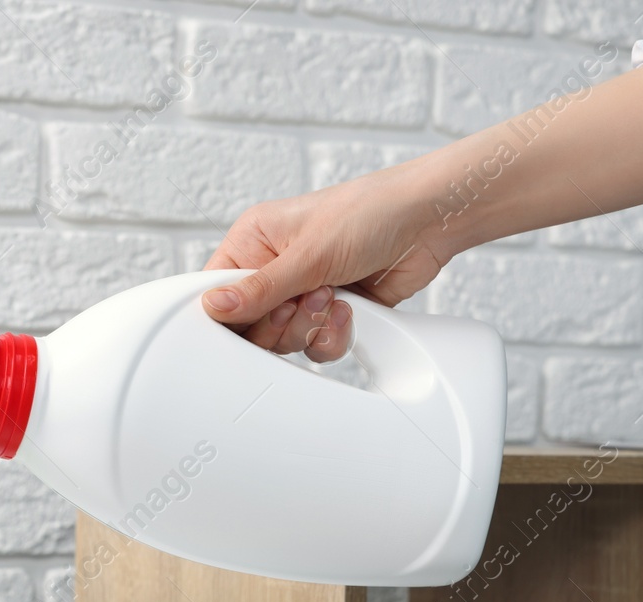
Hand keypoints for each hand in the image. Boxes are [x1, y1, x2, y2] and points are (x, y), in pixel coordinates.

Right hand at [201, 164, 450, 361]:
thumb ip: (260, 289)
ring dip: (310, 327)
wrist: (429, 222)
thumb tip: (213, 306)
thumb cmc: (370, 212)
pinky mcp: (330, 313)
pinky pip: (315, 347)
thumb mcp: (308, 253)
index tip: (248, 318)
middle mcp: (275, 269)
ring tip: (333, 295)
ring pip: (283, 342)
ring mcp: (303, 293)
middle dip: (281, 321)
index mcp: (255, 241)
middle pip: (250, 326)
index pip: (218, 289)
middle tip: (302, 299)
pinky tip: (349, 309)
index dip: (229, 312)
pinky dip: (332, 336)